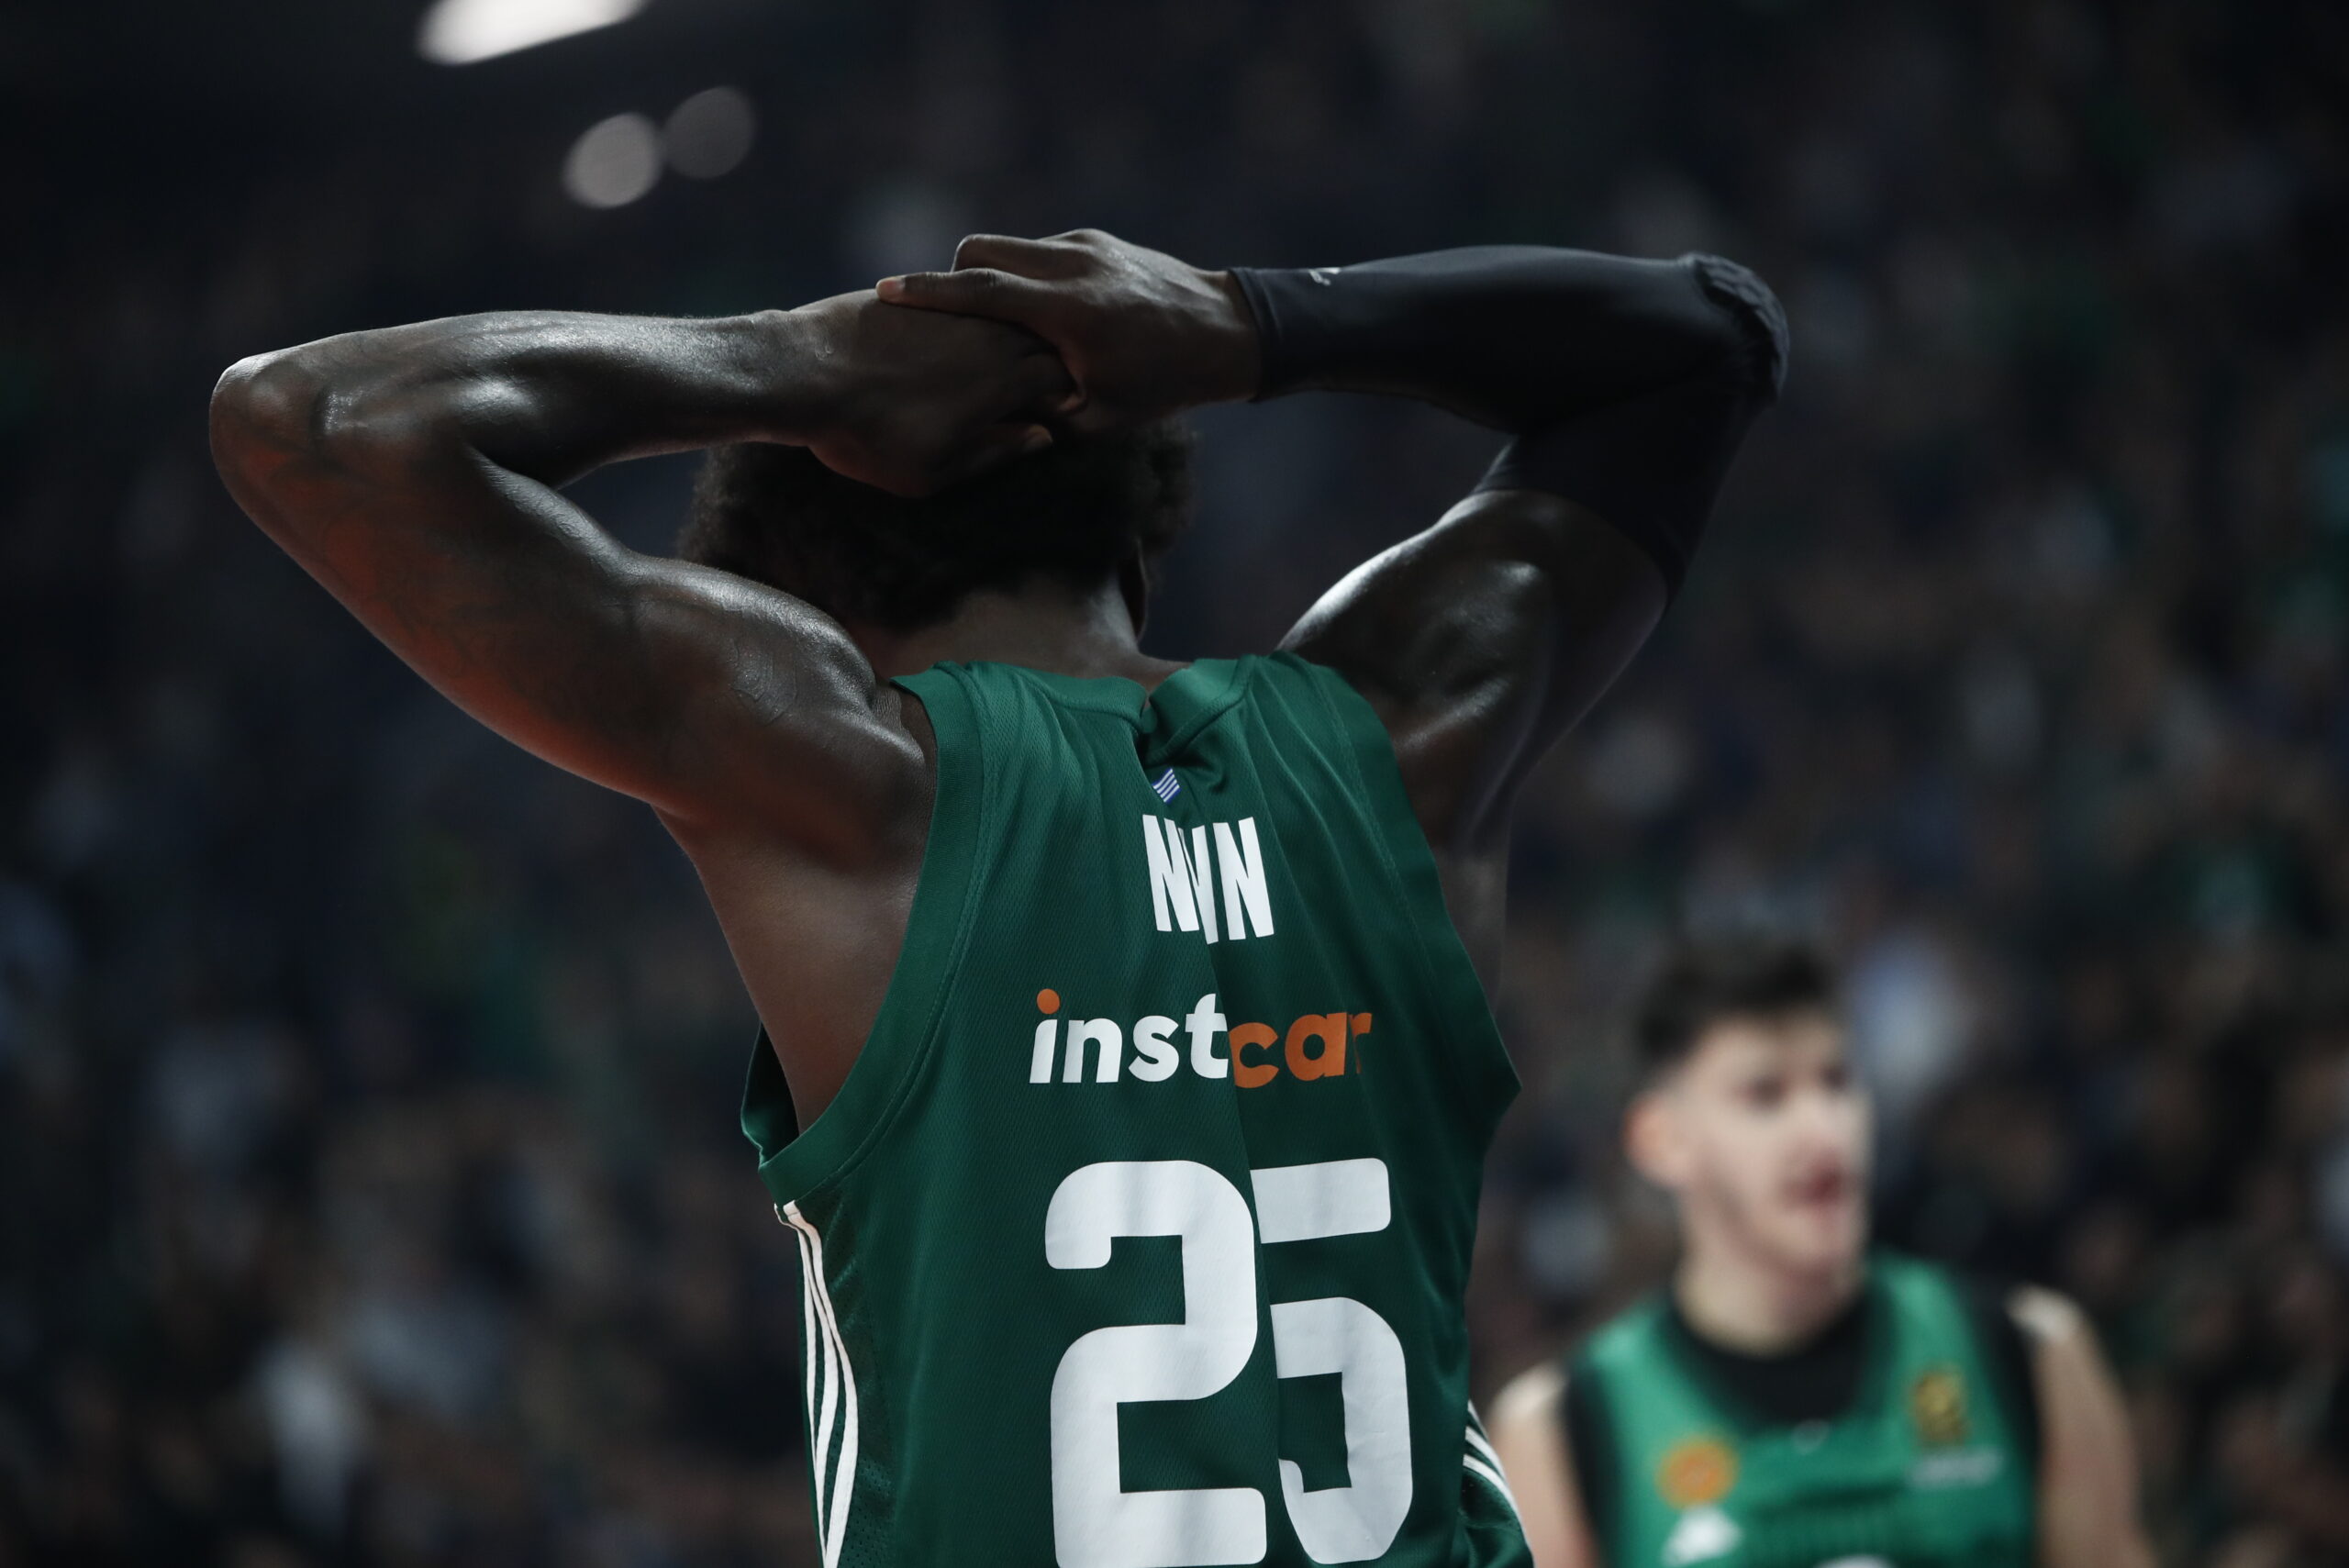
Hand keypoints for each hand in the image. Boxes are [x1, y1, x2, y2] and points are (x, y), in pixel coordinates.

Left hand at [786, 290, 1074, 495]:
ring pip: (1002, 317)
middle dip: (1045, 360)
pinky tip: (943, 350)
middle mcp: (989, 334)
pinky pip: (958, 307)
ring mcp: (954, 310)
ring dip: (1007, 338)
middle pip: (1041, 339)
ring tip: (989, 369)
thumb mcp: (935, 473)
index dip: (1066, 397)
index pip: (1064, 378)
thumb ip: (995, 453)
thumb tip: (1040, 438)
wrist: (802, 372)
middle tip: (1030, 388)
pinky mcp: (919, 297)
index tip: (1055, 414)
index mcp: (1005, 379)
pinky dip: (964, 325)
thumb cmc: (870, 435)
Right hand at [876, 230, 1260, 433]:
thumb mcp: (1099, 417)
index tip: (884, 293)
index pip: (979, 290)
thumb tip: (994, 411)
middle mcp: (1072, 265)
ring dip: (995, 279)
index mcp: (1067, 310)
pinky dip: (1028, 275)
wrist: (1227, 331)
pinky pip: (1041, 250)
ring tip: (999, 326)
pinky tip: (1042, 314)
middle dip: (955, 279)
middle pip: (983, 252)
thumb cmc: (1162, 384)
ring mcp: (1085, 245)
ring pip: (1011, 247)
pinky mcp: (1097, 240)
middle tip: (948, 319)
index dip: (927, 293)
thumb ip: (1041, 415)